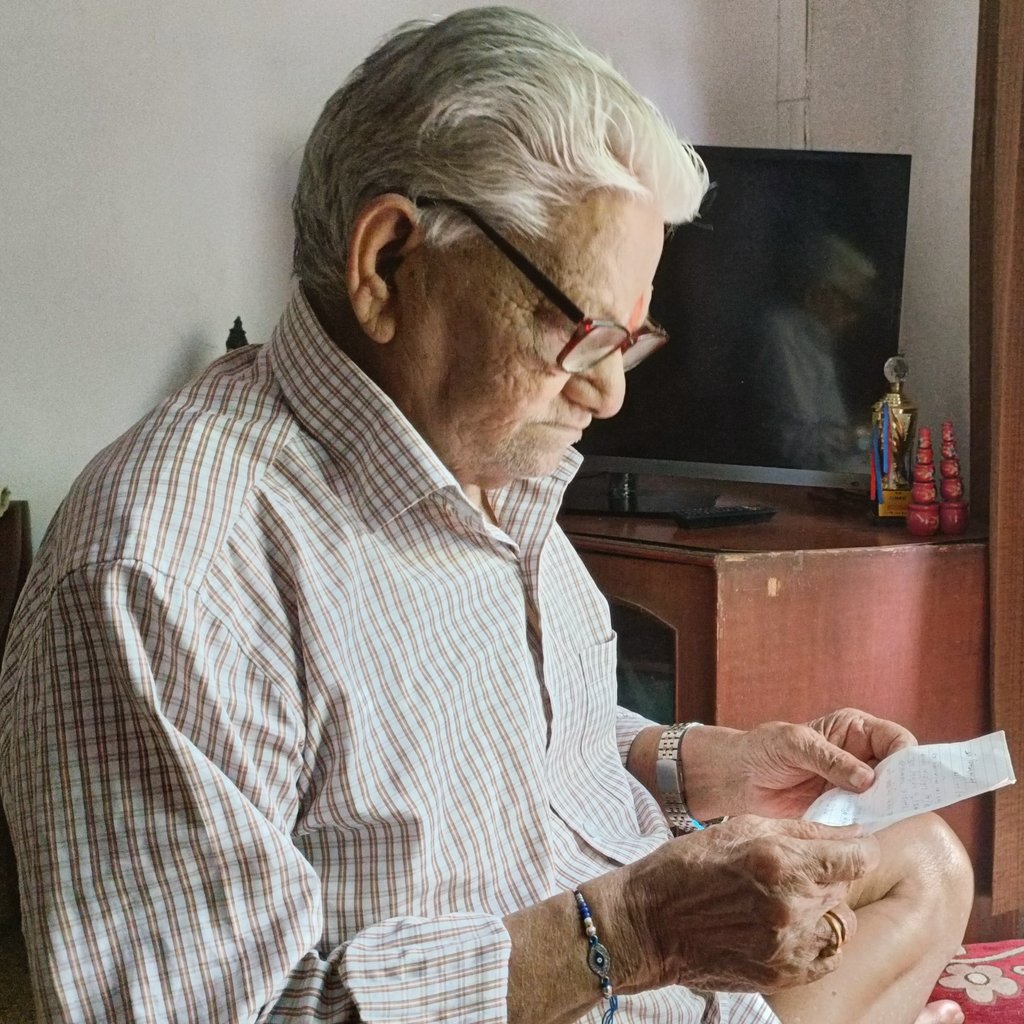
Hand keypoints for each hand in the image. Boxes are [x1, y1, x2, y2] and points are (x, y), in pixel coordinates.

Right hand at [596, 815, 876, 993]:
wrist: (649, 924)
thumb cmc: (686, 867)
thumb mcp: (738, 827)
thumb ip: (800, 830)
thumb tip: (848, 832)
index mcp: (780, 862)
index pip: (858, 857)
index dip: (858, 847)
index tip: (850, 845)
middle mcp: (791, 906)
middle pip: (846, 886)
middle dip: (830, 873)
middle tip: (797, 868)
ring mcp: (789, 945)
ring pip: (841, 922)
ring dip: (825, 908)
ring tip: (790, 899)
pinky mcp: (784, 973)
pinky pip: (827, 955)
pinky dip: (816, 938)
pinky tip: (787, 925)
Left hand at [685, 709, 915, 820]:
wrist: (739, 778)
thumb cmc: (763, 748)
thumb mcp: (794, 744)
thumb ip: (830, 759)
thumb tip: (868, 779)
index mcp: (854, 729)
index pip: (896, 739)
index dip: (908, 756)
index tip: (906, 776)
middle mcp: (861, 756)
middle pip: (899, 771)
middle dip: (903, 786)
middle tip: (899, 802)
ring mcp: (854, 786)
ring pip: (887, 798)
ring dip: (886, 809)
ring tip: (878, 817)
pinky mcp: (844, 811)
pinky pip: (867, 819)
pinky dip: (868, 825)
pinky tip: (863, 830)